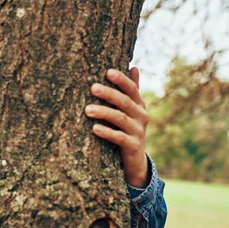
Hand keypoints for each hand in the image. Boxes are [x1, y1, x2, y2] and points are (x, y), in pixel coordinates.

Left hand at [85, 67, 149, 187]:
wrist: (136, 160)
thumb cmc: (128, 129)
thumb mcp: (131, 110)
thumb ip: (132, 90)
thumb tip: (134, 66)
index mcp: (139, 105)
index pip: (132, 89)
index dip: (121, 80)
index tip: (108, 71)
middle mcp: (141, 116)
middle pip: (125, 102)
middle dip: (109, 94)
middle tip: (93, 88)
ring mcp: (138, 132)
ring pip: (120, 119)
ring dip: (104, 112)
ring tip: (87, 110)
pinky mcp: (133, 146)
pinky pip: (119, 138)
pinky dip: (107, 132)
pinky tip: (94, 129)